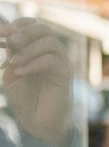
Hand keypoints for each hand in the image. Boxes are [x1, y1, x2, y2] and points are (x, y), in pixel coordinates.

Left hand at [1, 17, 72, 144]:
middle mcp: (51, 54)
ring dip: (28, 49)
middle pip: (44, 29)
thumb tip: (4, 32)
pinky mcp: (64, 75)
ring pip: (50, 42)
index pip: (33, 25)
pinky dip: (33, 63)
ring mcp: (60, 64)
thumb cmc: (25, 98)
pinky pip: (52, 61)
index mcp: (38, 50)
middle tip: (10, 41)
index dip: (18, 24)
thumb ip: (11, 53)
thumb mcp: (11, 71)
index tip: (1, 33)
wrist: (36, 121)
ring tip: (14, 62)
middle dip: (24, 32)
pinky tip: (21, 72)